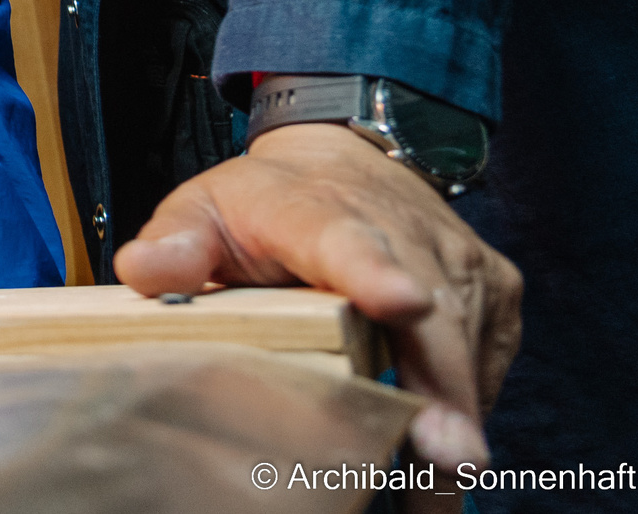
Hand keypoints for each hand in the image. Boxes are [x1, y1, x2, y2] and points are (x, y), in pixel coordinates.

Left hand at [114, 123, 521, 480]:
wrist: (347, 157)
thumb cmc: (267, 203)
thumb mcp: (203, 207)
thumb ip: (174, 242)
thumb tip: (141, 271)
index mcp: (321, 215)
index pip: (347, 242)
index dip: (372, 274)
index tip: (398, 303)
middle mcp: (406, 234)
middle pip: (432, 317)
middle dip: (444, 392)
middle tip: (448, 464)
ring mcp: (460, 263)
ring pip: (468, 352)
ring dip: (457, 421)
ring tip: (438, 497)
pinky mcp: (496, 291)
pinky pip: (487, 362)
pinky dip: (466, 409)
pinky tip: (441, 458)